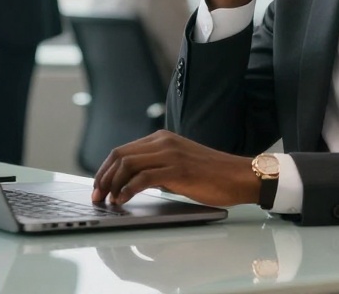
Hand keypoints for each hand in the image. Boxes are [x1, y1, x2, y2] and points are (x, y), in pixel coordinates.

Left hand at [91, 130, 258, 207]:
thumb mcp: (180, 166)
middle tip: (97, 195)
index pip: (122, 150)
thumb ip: (159, 169)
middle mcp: (164, 142)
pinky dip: (128, 190)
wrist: (241, 176)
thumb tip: (135, 183)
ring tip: (107, 200)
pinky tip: (123, 200)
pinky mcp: (177, 169)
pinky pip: (143, 178)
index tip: (98, 186)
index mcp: (163, 139)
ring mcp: (170, 154)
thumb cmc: (214, 176)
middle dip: (103, 177)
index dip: (105, 169)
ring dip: (112, 184)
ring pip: (127, 164)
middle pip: (120, 155)